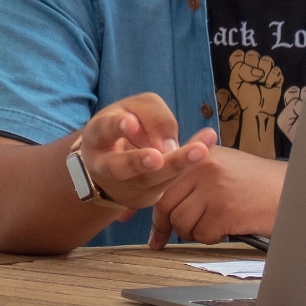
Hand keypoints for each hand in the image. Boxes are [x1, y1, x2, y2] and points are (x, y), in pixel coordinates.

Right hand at [78, 93, 215, 209]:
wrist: (113, 166)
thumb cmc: (125, 128)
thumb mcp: (133, 109)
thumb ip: (151, 116)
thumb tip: (170, 145)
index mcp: (97, 137)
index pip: (103, 130)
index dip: (116, 127)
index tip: (131, 123)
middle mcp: (107, 166)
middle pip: (122, 167)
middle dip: (139, 162)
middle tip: (158, 159)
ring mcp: (128, 186)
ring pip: (152, 180)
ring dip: (177, 165)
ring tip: (200, 151)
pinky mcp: (149, 196)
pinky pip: (172, 180)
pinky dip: (191, 164)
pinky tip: (208, 145)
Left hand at [148, 144, 286, 248]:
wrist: (294, 191)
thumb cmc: (259, 182)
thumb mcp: (224, 164)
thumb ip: (193, 174)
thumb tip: (162, 196)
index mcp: (199, 154)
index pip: (163, 183)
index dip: (155, 209)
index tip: (147, 226)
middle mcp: (203, 167)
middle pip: (167, 205)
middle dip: (169, 226)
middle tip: (166, 239)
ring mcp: (213, 189)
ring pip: (182, 223)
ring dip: (194, 233)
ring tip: (213, 226)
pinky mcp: (225, 211)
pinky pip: (202, 234)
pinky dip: (212, 238)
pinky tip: (227, 229)